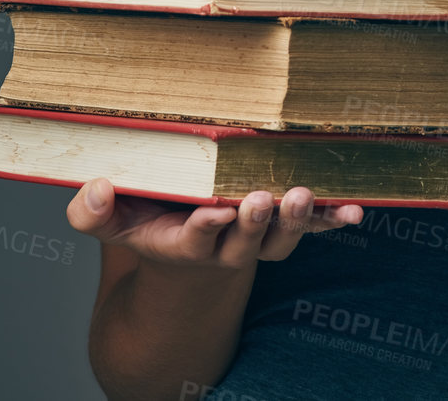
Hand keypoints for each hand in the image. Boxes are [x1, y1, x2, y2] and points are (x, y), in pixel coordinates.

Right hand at [66, 178, 362, 267]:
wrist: (186, 258)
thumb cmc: (147, 224)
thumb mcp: (113, 223)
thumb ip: (93, 212)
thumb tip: (95, 189)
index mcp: (182, 242)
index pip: (194, 238)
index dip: (205, 228)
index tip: (214, 213)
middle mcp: (226, 246)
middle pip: (245, 241)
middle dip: (255, 222)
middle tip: (261, 198)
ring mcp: (258, 240)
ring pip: (280, 239)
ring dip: (295, 220)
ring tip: (301, 194)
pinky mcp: (282, 229)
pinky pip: (311, 228)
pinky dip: (332, 221)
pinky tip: (354, 211)